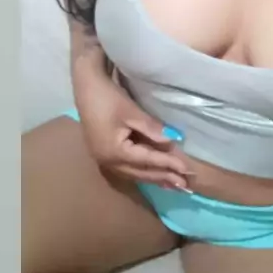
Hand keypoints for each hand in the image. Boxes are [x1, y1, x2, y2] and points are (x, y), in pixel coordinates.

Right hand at [78, 78, 193, 190]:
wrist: (85, 87)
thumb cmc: (107, 97)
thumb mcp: (131, 112)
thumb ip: (152, 129)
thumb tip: (174, 140)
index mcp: (114, 152)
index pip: (147, 161)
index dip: (167, 165)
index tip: (187, 170)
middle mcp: (108, 161)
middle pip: (140, 172)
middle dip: (163, 177)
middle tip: (184, 184)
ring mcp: (104, 159)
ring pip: (133, 173)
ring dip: (153, 178)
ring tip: (172, 184)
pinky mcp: (104, 152)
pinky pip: (127, 167)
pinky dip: (142, 171)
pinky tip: (152, 173)